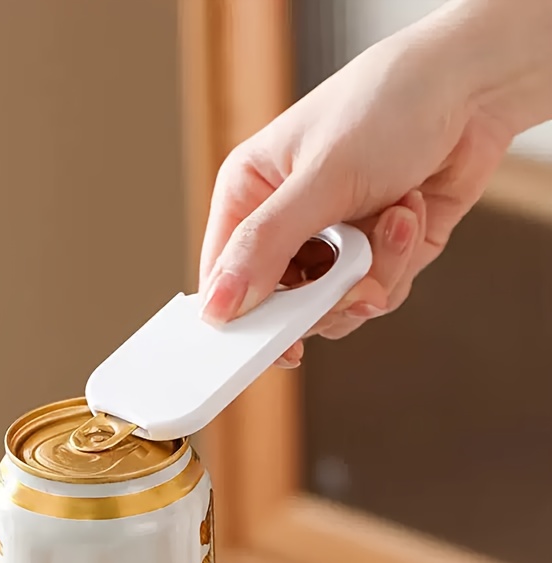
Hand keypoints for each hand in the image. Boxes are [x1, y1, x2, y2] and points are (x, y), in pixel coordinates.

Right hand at [198, 0, 549, 364]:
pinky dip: (399, 264)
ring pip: (333, 307)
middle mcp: (285, 224)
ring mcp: (331, 242)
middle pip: (282, 304)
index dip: (244, 315)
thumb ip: (265, 247)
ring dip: (373, 273)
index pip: (225, 275)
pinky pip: (374, 294)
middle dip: (325, 296)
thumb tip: (219, 307)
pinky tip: (410, 215)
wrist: (472, 89)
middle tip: (351, 277)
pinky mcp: (373, 255)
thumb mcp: (318, 178)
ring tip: (394, 218)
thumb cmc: (385, 107)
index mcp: (249, 196)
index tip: (275, 343)